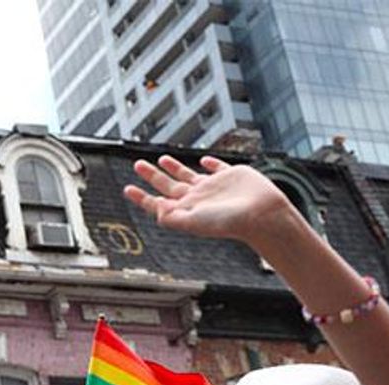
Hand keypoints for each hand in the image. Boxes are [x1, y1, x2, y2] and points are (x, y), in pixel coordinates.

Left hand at [124, 155, 293, 246]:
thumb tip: (157, 211)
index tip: (127, 189)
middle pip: (168, 186)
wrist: (261, 215)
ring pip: (188, 175)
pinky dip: (209, 163)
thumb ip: (173, 217)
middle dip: (152, 176)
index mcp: (185, 209)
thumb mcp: (195, 221)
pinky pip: (216, 167)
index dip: (142, 197)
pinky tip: (203, 160)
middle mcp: (197, 198)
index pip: (158, 203)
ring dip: (174, 167)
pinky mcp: (231, 176)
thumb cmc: (229, 222)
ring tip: (161, 159)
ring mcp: (213, 187)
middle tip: (138, 165)